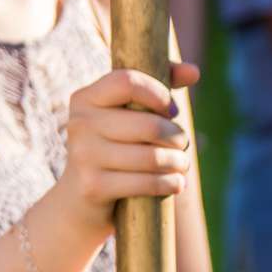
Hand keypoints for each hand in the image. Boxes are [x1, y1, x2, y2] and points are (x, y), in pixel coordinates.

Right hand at [59, 64, 197, 234]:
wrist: (78, 200)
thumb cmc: (112, 148)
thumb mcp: (126, 115)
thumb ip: (157, 88)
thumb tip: (194, 71)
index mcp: (85, 98)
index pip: (127, 81)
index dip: (158, 94)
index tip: (171, 110)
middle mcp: (79, 123)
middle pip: (149, 125)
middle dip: (177, 137)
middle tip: (182, 144)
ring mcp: (83, 156)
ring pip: (153, 157)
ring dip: (178, 163)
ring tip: (181, 164)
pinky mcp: (93, 187)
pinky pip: (147, 183)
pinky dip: (170, 183)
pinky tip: (175, 183)